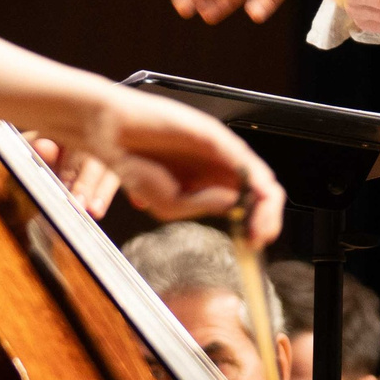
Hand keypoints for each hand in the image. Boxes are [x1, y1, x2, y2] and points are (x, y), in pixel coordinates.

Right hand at [41, 85, 286, 245]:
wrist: (113, 134)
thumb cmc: (136, 166)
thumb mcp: (171, 204)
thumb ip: (204, 205)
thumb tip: (237, 204)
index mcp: (211, 186)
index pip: (247, 207)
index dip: (256, 226)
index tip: (253, 244)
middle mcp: (220, 168)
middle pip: (261, 194)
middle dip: (266, 220)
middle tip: (258, 239)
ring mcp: (220, 151)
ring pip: (259, 178)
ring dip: (265, 207)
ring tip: (258, 228)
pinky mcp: (214, 135)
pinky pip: (242, 157)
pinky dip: (251, 179)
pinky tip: (251, 197)